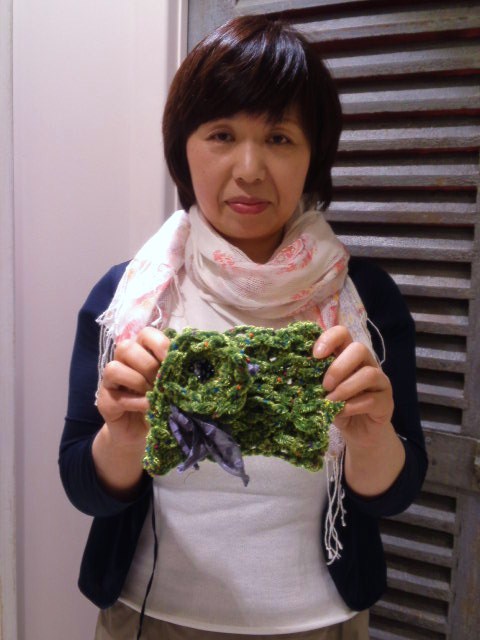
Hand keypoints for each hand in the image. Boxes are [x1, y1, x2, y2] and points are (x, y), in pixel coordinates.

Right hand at [93, 327, 169, 498]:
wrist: (143, 432)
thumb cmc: (162, 401)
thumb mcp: (172, 384)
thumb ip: (176, 371)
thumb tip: (192, 366)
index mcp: (143, 350)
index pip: (145, 334)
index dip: (159, 343)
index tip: (172, 358)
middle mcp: (124, 360)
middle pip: (126, 348)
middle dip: (148, 365)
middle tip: (162, 382)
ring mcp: (111, 380)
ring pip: (114, 367)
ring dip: (138, 381)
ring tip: (153, 394)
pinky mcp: (105, 400)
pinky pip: (116, 394)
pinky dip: (136, 401)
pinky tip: (148, 408)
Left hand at [313, 325, 403, 495]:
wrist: (359, 433)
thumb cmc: (338, 405)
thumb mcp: (323, 390)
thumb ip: (315, 378)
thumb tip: (296, 372)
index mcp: (347, 355)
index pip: (342, 333)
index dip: (329, 339)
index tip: (315, 355)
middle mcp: (366, 363)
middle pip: (359, 348)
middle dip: (338, 367)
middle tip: (324, 385)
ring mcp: (379, 381)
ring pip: (369, 373)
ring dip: (345, 388)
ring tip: (330, 401)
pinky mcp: (386, 401)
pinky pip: (372, 398)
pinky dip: (352, 406)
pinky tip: (341, 412)